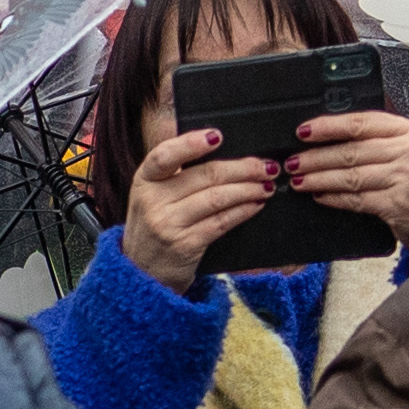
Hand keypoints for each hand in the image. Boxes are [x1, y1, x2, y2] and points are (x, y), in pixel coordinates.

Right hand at [116, 128, 280, 291]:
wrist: (140, 272)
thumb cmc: (155, 225)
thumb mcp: (152, 196)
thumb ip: (176, 173)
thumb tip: (221, 150)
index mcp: (144, 180)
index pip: (164, 155)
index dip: (190, 143)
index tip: (217, 136)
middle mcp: (152, 200)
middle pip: (205, 175)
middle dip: (243, 168)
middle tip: (266, 166)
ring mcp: (167, 224)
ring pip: (218, 198)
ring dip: (249, 190)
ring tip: (267, 186)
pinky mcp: (184, 244)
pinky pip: (222, 222)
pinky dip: (244, 211)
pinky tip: (256, 205)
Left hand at [281, 108, 408, 258]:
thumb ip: (380, 142)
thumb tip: (330, 137)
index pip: (361, 122)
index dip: (328, 126)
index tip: (303, 131)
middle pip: (350, 150)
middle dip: (315, 157)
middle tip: (291, 162)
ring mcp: (405, 176)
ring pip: (349, 175)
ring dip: (318, 178)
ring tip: (298, 180)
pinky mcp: (398, 202)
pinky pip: (355, 198)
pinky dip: (333, 198)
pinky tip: (319, 196)